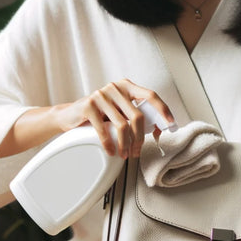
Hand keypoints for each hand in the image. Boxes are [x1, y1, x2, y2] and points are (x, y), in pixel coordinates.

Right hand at [57, 79, 173, 158]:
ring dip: (125, 144)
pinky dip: (109, 144)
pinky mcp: (88, 106)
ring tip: (125, 153)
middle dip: (140, 138)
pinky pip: (104, 129)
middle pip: (137, 115)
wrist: (69, 115)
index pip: (150, 95)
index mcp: (126, 86)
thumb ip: (135, 114)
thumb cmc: (99, 115)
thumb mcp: (119, 110)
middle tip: (137, 151)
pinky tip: (111, 151)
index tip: (170, 123)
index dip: (163, 110)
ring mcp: (101, 95)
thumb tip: (157, 128)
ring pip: (122, 124)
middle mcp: (115, 88)